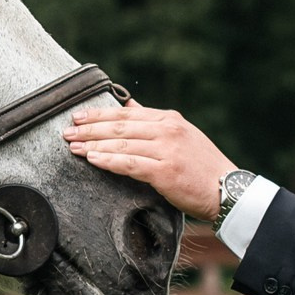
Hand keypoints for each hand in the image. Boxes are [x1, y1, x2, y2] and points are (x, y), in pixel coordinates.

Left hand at [63, 102, 235, 219]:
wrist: (226, 190)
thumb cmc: (202, 167)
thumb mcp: (182, 135)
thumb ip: (155, 122)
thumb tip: (131, 104)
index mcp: (170, 119)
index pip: (128, 112)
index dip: (100, 113)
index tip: (79, 116)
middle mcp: (168, 130)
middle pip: (120, 125)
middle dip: (90, 128)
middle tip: (67, 131)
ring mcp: (167, 149)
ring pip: (122, 143)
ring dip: (93, 144)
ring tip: (74, 146)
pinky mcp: (165, 171)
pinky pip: (130, 163)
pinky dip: (109, 160)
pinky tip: (93, 159)